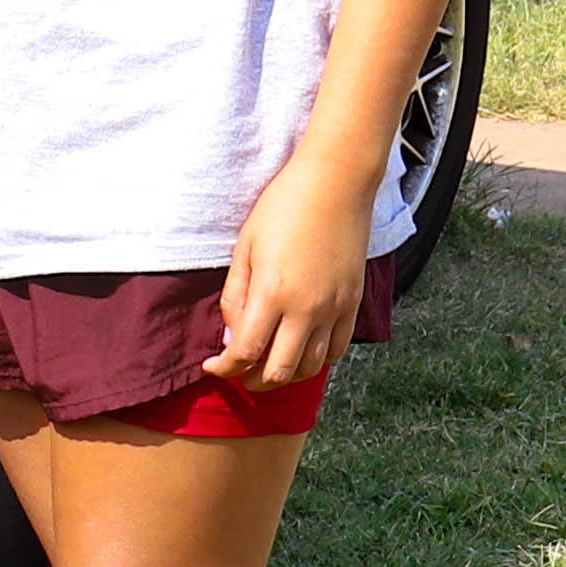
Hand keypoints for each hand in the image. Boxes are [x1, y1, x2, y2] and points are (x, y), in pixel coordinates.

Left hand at [209, 156, 376, 387]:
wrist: (335, 185)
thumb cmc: (281, 209)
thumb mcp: (244, 249)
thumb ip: (235, 298)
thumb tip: (232, 338)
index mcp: (272, 294)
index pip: (245, 352)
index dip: (225, 368)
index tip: (212, 367)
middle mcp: (307, 310)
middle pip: (279, 372)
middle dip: (252, 381)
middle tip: (237, 373)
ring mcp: (334, 309)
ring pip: (311, 368)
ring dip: (285, 376)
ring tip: (265, 366)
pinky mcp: (353, 304)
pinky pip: (337, 350)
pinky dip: (316, 361)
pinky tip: (299, 352)